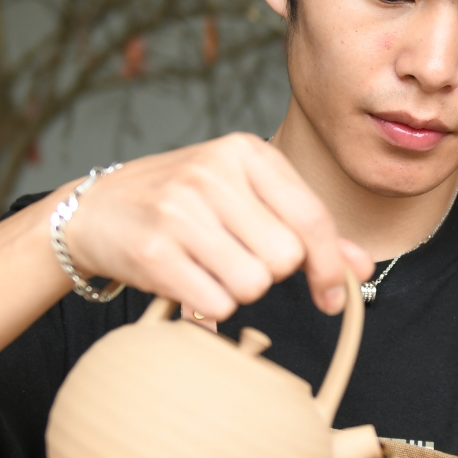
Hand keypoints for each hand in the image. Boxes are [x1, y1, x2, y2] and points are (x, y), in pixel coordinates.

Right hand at [58, 133, 371, 318]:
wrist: (94, 209)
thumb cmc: (182, 205)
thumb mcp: (246, 198)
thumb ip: (307, 229)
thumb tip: (363, 265)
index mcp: (245, 151)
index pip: (311, 218)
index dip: (330, 266)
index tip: (332, 297)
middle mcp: (213, 172)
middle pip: (285, 257)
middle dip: (269, 273)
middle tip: (237, 260)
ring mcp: (180, 209)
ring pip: (254, 284)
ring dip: (238, 291)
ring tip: (209, 268)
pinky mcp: (153, 248)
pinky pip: (216, 303)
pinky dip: (209, 306)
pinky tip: (188, 281)